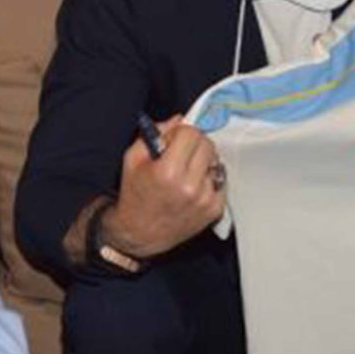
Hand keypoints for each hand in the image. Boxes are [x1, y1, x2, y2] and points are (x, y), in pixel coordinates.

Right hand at [105, 116, 226, 257]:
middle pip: (208, 144)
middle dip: (195, 143)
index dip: (180, 133)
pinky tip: (194, 186)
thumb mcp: (133, 159)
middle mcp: (190, 186)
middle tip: (182, 153)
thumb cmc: (134, 194)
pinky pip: (221, 180)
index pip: (191, 133)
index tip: (172, 142)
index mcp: (168, 171)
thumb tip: (180, 119)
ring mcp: (205, 199)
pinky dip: (209, 178)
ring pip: (216, 161)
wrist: (138, 234)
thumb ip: (155, 133)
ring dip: (203, 161)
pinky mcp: (215, 210)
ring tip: (187, 172)